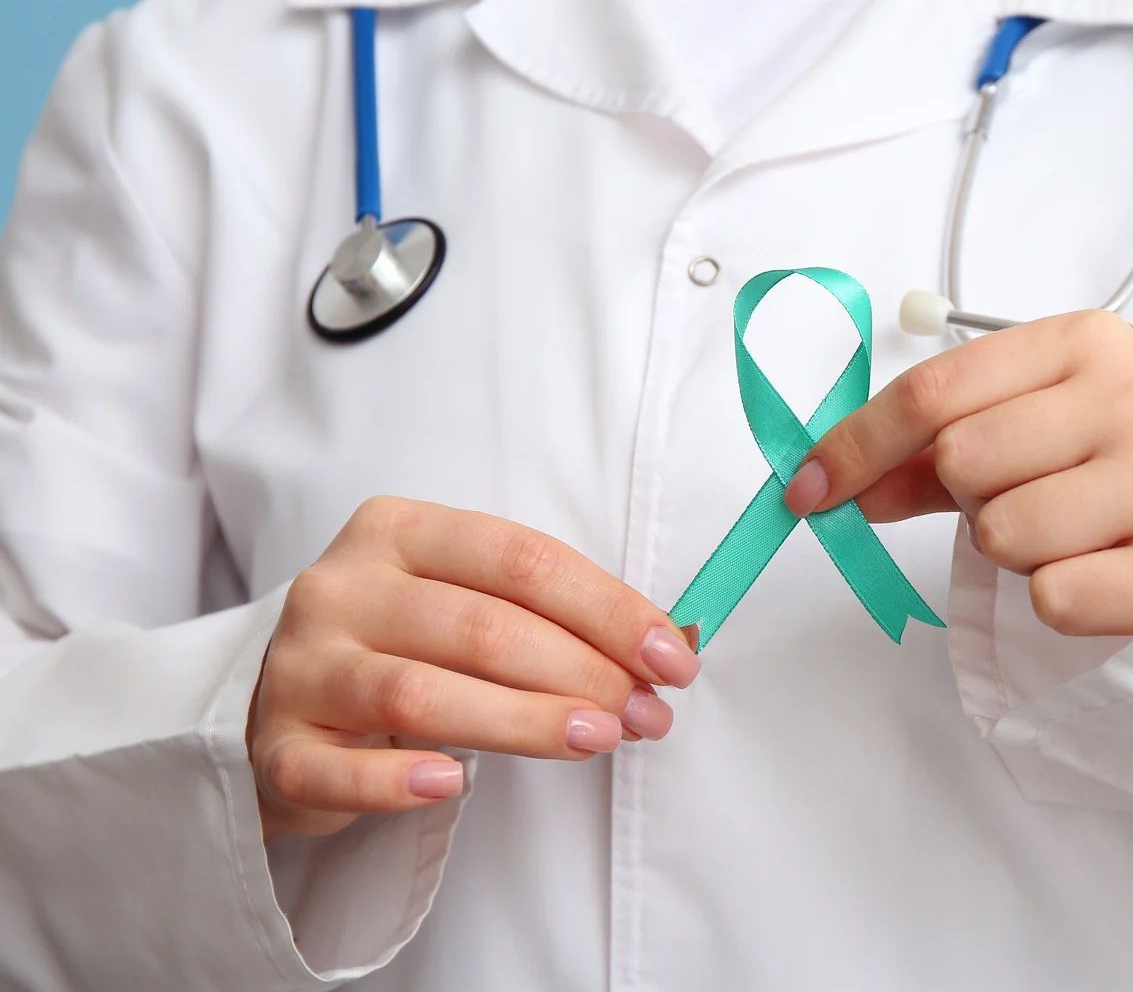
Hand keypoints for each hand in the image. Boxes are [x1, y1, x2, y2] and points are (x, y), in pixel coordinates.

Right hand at [249, 497, 698, 839]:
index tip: (672, 658)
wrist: (287, 704)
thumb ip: (545, 615)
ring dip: (521, 721)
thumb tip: (660, 651)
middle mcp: (342, 587)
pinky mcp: (276, 746)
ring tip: (595, 740)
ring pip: (420, 692)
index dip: (608, 610)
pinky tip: (450, 784)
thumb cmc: (404, 646)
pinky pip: (334, 770)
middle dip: (581, 672)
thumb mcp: (463, 602)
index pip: (522, 560)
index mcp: (399, 531)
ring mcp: (302, 666)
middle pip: (481, 626)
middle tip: (645, 714)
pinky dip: (393, 781)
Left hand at [785, 311, 1132, 636]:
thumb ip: (934, 444)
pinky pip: (1052, 597)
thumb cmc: (1120, 445)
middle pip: (963, 462)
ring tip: (1067, 525)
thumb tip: (832, 483)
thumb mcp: (1039, 411)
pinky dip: (1056, 594)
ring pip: (1001, 534)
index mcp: (1086, 345)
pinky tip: (1098, 563)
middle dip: (967, 490)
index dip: (855, 444)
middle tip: (1020, 487)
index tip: (807, 487)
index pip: (935, 391)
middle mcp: (1130, 405)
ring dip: (1012, 545)